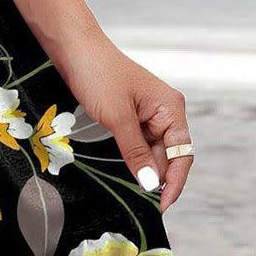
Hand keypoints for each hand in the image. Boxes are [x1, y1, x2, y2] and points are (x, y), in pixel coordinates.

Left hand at [51, 31, 193, 211]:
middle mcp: (164, 112)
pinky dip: (132, 160)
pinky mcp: (129, 115)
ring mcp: (147, 114)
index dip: (174, 182)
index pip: (182, 154)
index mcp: (171, 109)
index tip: (161, 206)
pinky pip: (136, 144)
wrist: (73, 48)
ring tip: (133, 197)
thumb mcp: (117, 118)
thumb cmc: (98, 74)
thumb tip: (151, 184)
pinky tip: (124, 176)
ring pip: (151, 152)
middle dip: (156, 180)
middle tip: (142, 207)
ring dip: (143, 172)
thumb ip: (135, 152)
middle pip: (168, 156)